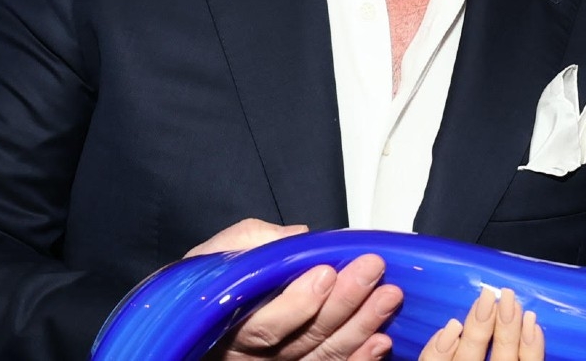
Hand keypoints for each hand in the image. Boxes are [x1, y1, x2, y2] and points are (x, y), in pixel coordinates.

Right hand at [190, 218, 401, 360]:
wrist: (196, 320)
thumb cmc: (209, 283)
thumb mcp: (215, 255)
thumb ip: (252, 243)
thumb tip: (298, 236)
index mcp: (228, 327)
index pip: (265, 325)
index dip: (298, 302)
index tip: (327, 272)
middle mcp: (252, 357)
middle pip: (304, 339)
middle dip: (343, 304)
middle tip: (373, 271)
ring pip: (324, 356)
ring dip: (361, 328)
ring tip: (389, 298)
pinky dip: (360, 358)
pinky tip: (381, 340)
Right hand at [419, 288, 544, 360]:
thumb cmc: (473, 358)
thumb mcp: (445, 355)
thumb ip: (440, 351)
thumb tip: (449, 328)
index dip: (436, 349)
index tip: (450, 325)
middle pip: (469, 358)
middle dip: (479, 327)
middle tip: (488, 296)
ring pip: (503, 359)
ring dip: (507, 328)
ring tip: (511, 300)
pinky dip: (533, 346)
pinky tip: (531, 323)